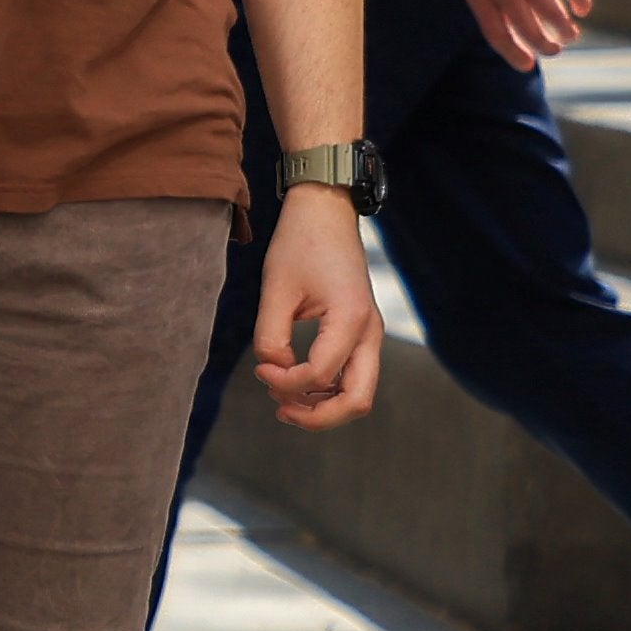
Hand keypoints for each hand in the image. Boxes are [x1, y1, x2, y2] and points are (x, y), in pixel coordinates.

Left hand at [246, 183, 382, 429]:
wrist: (325, 214)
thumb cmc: (299, 244)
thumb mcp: (275, 288)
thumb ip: (272, 335)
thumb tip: (274, 370)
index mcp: (351, 318)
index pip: (322, 373)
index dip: (286, 383)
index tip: (260, 370)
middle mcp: (370, 332)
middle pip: (358, 400)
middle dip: (319, 416)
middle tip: (280, 410)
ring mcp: (370, 334)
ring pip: (358, 393)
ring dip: (322, 405)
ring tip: (282, 399)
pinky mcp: (361, 333)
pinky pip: (352, 375)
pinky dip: (327, 388)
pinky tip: (295, 383)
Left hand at [456, 0, 594, 74]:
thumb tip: (514, 33)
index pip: (497, 34)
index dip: (514, 54)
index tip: (528, 64)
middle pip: (529, 29)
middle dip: (546, 46)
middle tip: (556, 49)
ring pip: (554, 14)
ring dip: (566, 29)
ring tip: (571, 33)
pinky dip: (580, 2)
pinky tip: (581, 9)